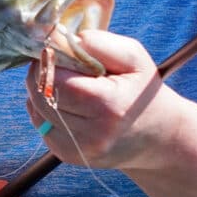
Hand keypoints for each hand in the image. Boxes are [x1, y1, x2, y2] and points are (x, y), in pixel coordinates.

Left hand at [25, 30, 174, 169]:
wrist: (159, 137)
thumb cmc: (142, 90)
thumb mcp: (134, 57)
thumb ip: (100, 43)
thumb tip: (62, 40)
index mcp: (109, 107)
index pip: (56, 81)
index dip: (49, 62)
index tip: (54, 50)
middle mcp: (92, 135)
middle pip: (42, 96)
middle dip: (40, 74)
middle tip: (53, 62)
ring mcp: (79, 150)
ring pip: (37, 111)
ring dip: (39, 91)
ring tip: (61, 81)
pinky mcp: (69, 156)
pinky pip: (41, 125)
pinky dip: (44, 109)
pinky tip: (64, 101)